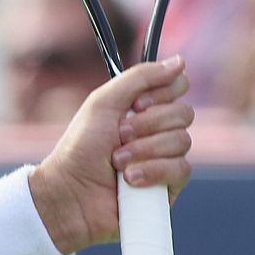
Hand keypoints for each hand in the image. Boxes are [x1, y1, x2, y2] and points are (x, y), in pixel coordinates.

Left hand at [29, 56, 192, 254]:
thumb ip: (139, 78)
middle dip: (147, 126)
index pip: (177, 88)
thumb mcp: (104, 103)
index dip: (161, 94)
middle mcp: (157, 131)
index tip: (136, 105)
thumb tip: (179, 62)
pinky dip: (152, 172)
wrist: (71, 192)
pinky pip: (181, 170)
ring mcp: (165, 159)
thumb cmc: (81, 147)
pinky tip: (130, 180)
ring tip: (117, 162)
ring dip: (144, 150)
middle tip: (119, 135)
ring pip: (182, 142)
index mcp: (143, 108)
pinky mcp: (169, 187)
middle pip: (183, 114)